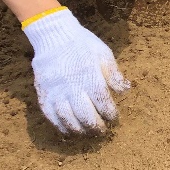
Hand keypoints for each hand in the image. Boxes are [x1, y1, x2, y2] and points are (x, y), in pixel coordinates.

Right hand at [23, 8, 127, 134]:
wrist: (54, 36)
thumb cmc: (83, 45)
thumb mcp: (103, 53)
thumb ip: (113, 74)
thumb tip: (126, 90)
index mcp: (90, 76)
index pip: (102, 101)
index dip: (110, 113)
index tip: (114, 118)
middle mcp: (72, 86)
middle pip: (84, 114)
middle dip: (95, 126)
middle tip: (101, 131)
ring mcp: (55, 91)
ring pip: (67, 118)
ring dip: (78, 129)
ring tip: (86, 133)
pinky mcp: (43, 93)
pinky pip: (50, 114)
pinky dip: (59, 125)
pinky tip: (68, 130)